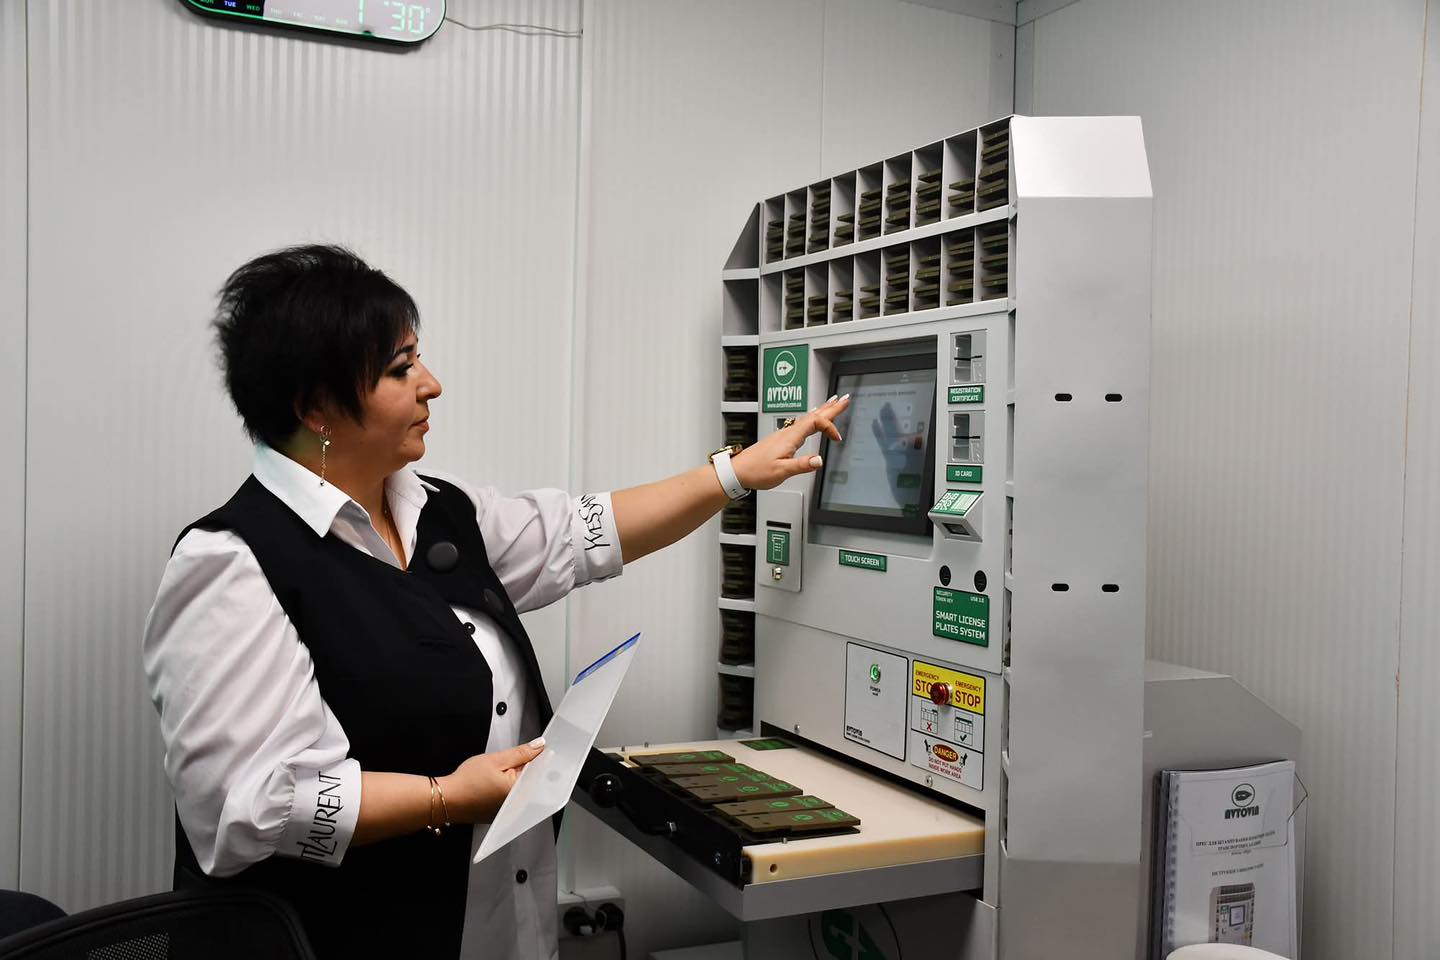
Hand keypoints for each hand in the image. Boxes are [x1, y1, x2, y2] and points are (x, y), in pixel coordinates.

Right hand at [437, 738, 545, 824]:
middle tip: (510, 761)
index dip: (539, 757)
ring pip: (522, 789)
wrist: (447, 799)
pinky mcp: (502, 814)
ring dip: (518, 778)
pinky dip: (509, 788)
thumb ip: (521, 753)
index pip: (540, 771)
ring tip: (499, 773)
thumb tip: (539, 746)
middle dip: (528, 767)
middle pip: (532, 780)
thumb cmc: (466, 782)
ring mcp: (510, 811)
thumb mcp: (496, 759)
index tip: (536, 750)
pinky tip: (496, 783)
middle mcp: (518, 805)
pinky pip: (512, 797)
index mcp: (520, 790)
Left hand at [731, 394, 850, 490]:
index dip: (830, 427)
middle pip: (814, 414)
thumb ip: (801, 465)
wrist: (738, 471)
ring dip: (822, 409)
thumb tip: (819, 459)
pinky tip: (812, 418)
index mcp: (790, 436)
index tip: (837, 438)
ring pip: (808, 417)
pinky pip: (801, 422)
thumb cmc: (757, 471)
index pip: (816, 423)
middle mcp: (788, 431)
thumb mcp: (781, 471)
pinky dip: (812, 417)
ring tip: (833, 402)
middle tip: (845, 399)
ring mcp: (784, 433)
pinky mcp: (781, 438)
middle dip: (831, 407)